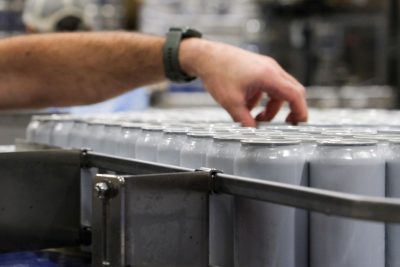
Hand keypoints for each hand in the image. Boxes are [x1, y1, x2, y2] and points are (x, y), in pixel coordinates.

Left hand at [180, 39, 307, 126]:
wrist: (205, 56)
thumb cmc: (217, 73)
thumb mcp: (231, 102)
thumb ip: (244, 120)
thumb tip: (253, 132)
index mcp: (268, 76)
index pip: (295, 95)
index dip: (300, 111)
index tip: (298, 124)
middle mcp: (271, 69)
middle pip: (292, 91)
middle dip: (290, 109)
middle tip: (286, 124)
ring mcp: (266, 66)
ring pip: (279, 90)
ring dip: (272, 106)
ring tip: (257, 118)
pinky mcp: (259, 67)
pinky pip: (268, 85)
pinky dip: (263, 98)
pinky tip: (248, 105)